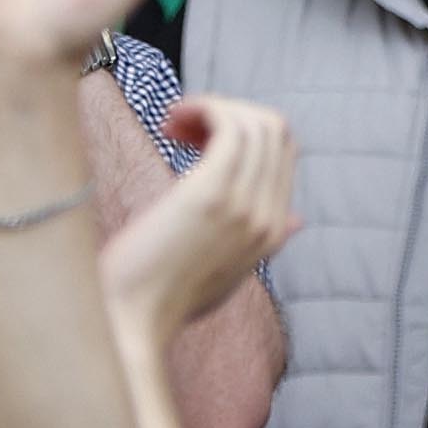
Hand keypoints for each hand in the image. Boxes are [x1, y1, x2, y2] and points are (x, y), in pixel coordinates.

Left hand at [104, 94, 299, 370]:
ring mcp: (244, 205)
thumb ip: (263, 241)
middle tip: (184, 129)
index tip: (197, 140)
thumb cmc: (162, 298)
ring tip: (174, 125)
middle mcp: (268, 217)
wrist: (129, 319)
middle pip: (275, 129)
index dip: (244, 131)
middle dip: (230, 112)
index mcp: (272, 232)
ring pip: (255, 121)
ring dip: (212, 107)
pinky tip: (171, 123)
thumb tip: (298, 219)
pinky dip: (203, 108)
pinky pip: (229, 125)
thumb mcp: (227, 272)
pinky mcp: (211, 194)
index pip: (284, 152)